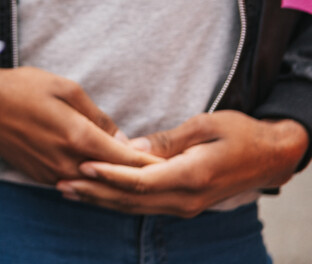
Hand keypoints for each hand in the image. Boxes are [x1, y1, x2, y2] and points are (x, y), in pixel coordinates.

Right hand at [0, 66, 159, 185]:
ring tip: (136, 176)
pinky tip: (101, 172)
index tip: (173, 164)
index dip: (152, 164)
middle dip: (138, 176)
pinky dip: (91, 179)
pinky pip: (74, 182)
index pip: (127, 159)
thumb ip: (97, 116)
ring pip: (94, 184)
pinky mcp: (40, 176)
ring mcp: (53, 172)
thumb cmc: (21, 88)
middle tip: (162, 173)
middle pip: (114, 178)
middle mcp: (68, 161)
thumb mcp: (65, 88)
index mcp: (78, 137)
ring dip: (114, 180)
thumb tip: (119, 137)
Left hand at [57, 112, 309, 216]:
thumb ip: (168, 140)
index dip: (110, 176)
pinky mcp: (182, 204)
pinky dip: (117, 200)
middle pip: (131, 200)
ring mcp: (185, 206)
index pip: (141, 181)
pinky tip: (94, 193)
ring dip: (100, 199)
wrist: (272, 157)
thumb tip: (131, 147)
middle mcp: (186, 199)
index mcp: (191, 177)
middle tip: (60, 182)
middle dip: (94, 192)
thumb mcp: (205, 126)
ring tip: (67, 190)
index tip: (82, 166)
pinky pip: (144, 206)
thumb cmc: (240, 133)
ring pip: (134, 207)